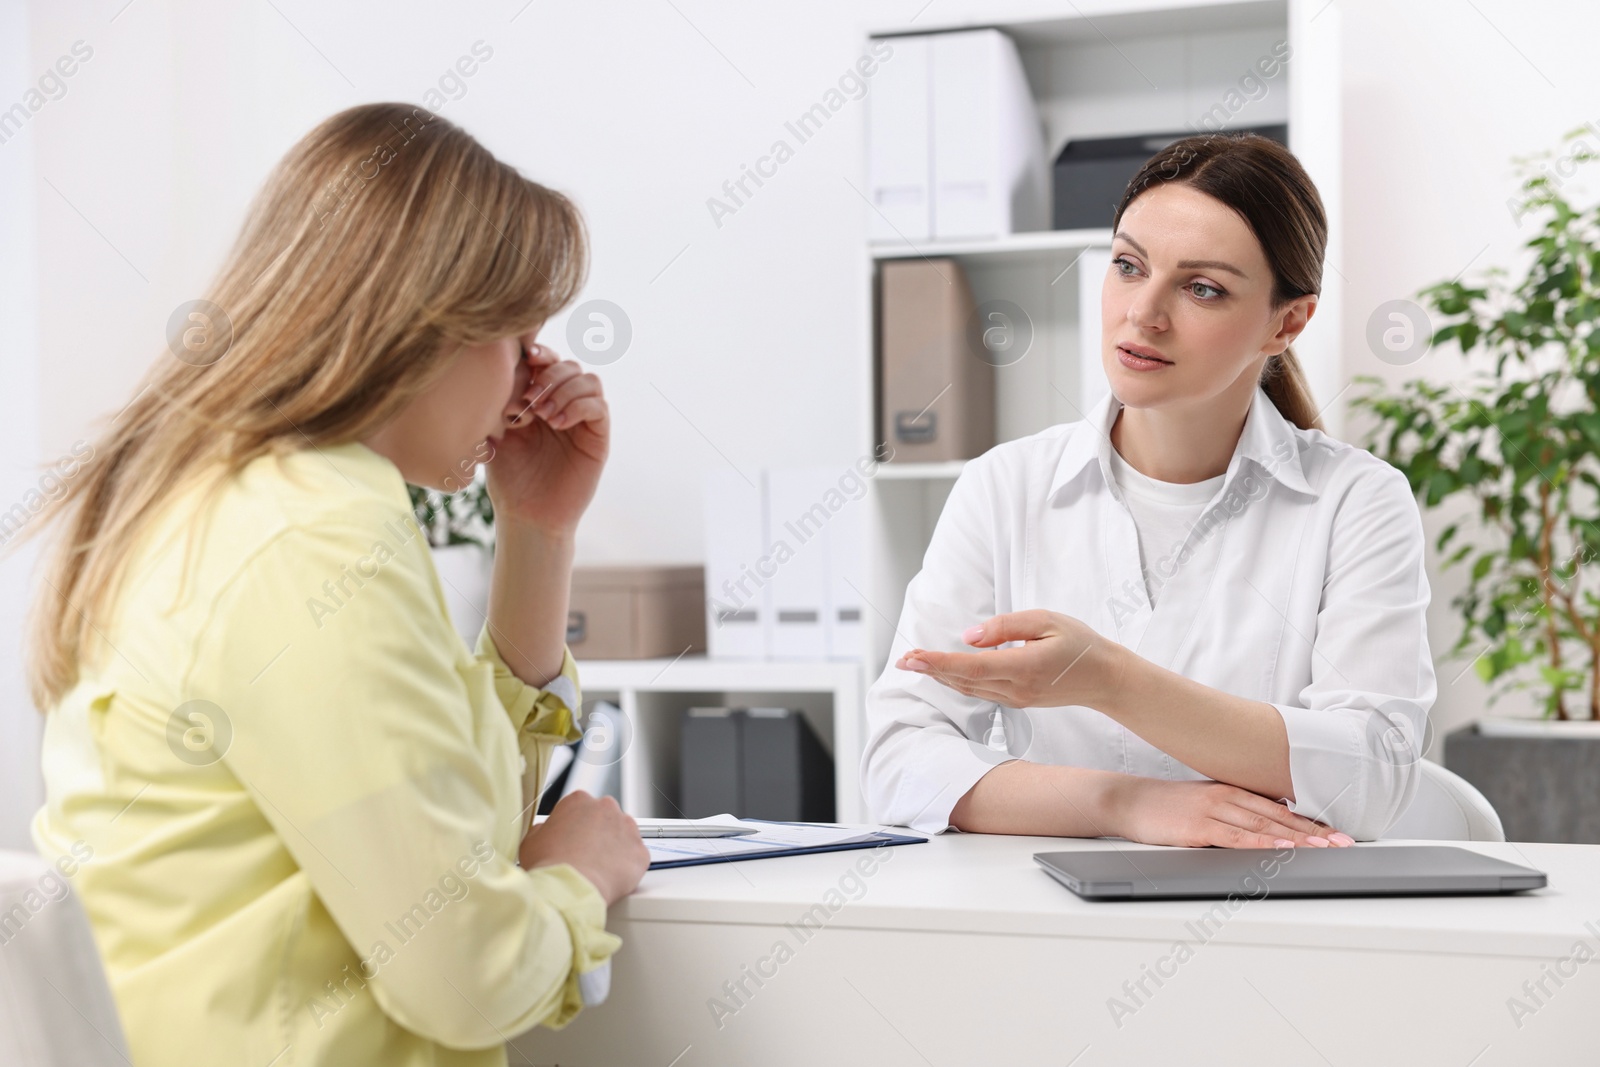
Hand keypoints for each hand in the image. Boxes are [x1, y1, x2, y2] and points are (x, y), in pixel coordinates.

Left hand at [486, 339, 608, 535]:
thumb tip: (498, 372)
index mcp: (539, 399)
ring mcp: (582, 421)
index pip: (547, 361)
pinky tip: (559, 424)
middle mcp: (564, 405)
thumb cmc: (509, 479)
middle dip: (550, 375)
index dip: (540, 353)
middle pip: (570, 365)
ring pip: (589, 380)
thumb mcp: (494, 434)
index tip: (526, 358)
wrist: (527, 515)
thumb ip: (499, 403)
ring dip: (566, 390)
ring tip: (544, 415)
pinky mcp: (597, 438)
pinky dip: (581, 406)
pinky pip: (600, 407)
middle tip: (530, 401)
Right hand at [518, 791, 649, 904]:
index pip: (581, 808)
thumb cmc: (549, 866)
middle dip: (598, 834)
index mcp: (579, 801)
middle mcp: (606, 808)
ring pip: (623, 835)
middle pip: (605, 818)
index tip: (572, 840)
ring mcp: (627, 828)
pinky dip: (627, 866)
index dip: (575, 827)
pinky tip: (612, 877)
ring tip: (598, 868)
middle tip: (586, 855)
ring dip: (614, 848)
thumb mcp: (531, 841)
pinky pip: (636, 857)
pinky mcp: (641, 851)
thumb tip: (545, 831)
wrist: (569, 889)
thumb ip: (543, 829)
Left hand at [895, 609, 1123, 709]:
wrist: (1106, 678)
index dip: (938, 661)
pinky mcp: (1018, 700)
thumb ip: (1005, 627)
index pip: (970, 666)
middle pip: (963, 680)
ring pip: (969, 688)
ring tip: (916, 663)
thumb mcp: (1046, 621)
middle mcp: (1016, 689)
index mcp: (1023, 668)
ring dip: (941, 676)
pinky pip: (981, 692)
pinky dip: (959, 681)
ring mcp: (1017, 699)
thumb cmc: (1080, 644)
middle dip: (930, 668)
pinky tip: (945, 672)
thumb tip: (968, 637)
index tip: (912, 656)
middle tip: (902, 659)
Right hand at [1107, 777, 1353, 848]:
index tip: (1336, 833)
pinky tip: (1280, 848)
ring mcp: (1213, 811)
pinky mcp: (1198, 827)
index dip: (1310, 822)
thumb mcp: (1205, 801)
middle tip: (1342, 842)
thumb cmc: (1166, 805)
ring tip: (1323, 848)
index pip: (1279, 808)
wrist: (1129, 800)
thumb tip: (1265, 825)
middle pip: (1279, 817)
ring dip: (1296, 838)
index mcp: (1231, 791)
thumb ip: (1234, 811)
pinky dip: (1261, 843)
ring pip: (1263, 826)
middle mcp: (1227, 798)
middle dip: (1314, 832)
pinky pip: (1236, 837)